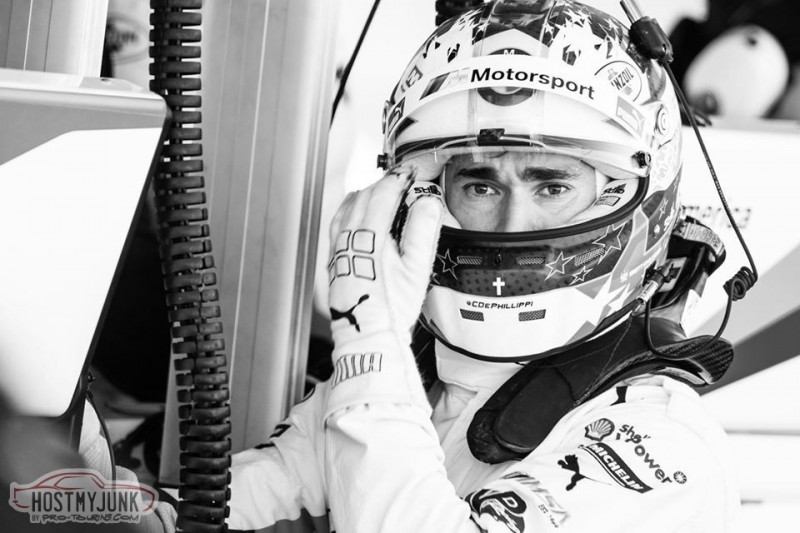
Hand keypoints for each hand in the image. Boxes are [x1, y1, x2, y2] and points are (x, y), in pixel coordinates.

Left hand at [327, 169, 443, 352]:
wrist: (368, 335)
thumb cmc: (392, 309)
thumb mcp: (417, 271)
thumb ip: (423, 233)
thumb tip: (427, 203)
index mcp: (368, 240)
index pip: (381, 196)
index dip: (397, 179)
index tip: (409, 172)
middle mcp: (348, 241)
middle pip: (362, 197)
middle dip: (383, 184)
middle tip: (402, 180)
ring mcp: (338, 249)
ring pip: (346, 208)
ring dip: (365, 194)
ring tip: (381, 190)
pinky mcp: (334, 259)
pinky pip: (336, 223)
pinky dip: (349, 209)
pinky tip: (355, 212)